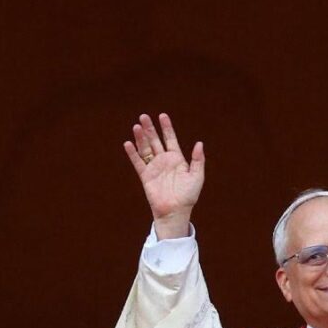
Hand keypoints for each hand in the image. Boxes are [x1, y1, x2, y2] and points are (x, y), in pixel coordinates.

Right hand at [122, 112, 205, 238]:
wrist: (176, 211)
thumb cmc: (188, 196)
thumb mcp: (197, 176)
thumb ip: (198, 160)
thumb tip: (199, 143)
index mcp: (177, 159)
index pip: (170, 139)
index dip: (166, 127)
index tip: (162, 116)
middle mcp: (164, 161)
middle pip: (155, 141)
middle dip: (150, 129)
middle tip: (144, 116)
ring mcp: (154, 168)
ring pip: (145, 149)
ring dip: (141, 138)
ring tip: (137, 126)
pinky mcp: (146, 176)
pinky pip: (138, 162)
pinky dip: (133, 154)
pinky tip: (128, 144)